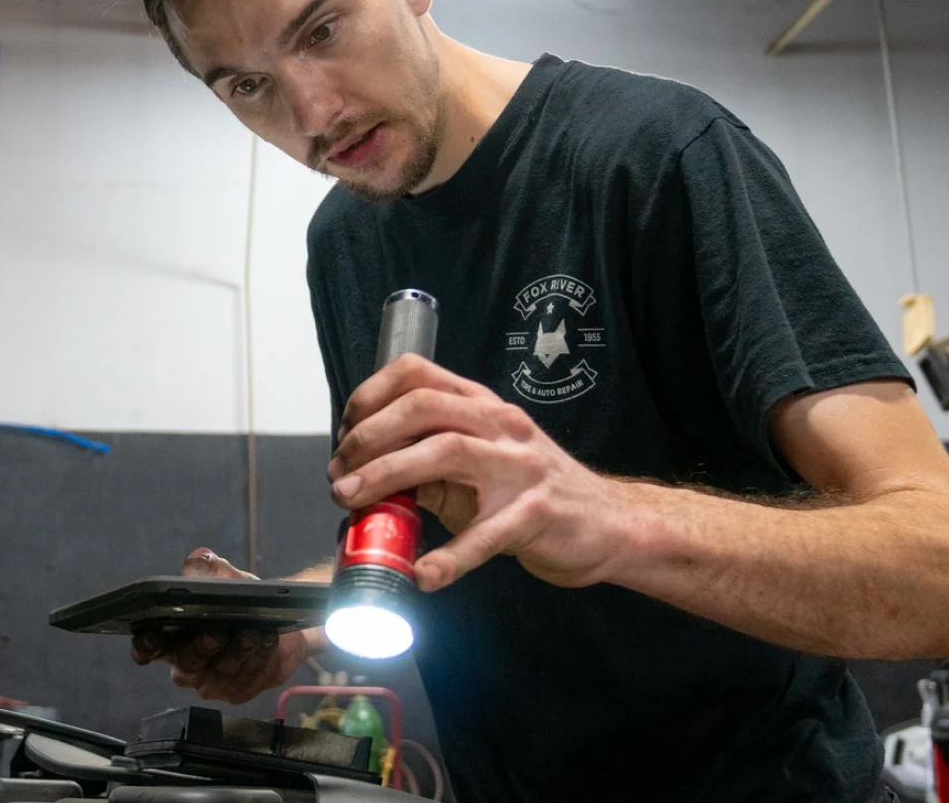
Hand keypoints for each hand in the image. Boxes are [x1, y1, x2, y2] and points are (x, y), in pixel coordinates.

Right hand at [129, 548, 318, 704]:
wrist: (274, 616)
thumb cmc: (234, 598)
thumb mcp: (220, 575)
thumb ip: (204, 566)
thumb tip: (195, 567)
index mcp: (169, 638)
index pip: (146, 649)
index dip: (145, 646)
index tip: (152, 635)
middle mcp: (186, 665)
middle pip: (186, 665)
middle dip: (202, 648)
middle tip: (217, 631)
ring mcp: (212, 681)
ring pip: (220, 673)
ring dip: (237, 652)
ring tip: (252, 631)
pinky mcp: (238, 690)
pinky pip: (246, 679)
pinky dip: (258, 658)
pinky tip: (267, 640)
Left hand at [329, 354, 633, 592]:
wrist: (610, 524)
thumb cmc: (535, 492)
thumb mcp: (480, 464)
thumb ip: (428, 463)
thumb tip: (364, 476)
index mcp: (483, 407)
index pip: (417, 375)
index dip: (369, 397)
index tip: (344, 433)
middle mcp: (501, 426)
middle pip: (423, 409)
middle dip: (369, 438)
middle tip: (339, 475)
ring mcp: (521, 467)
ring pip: (446, 453)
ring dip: (389, 476)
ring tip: (353, 504)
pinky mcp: (537, 514)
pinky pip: (486, 534)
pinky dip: (449, 556)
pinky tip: (421, 573)